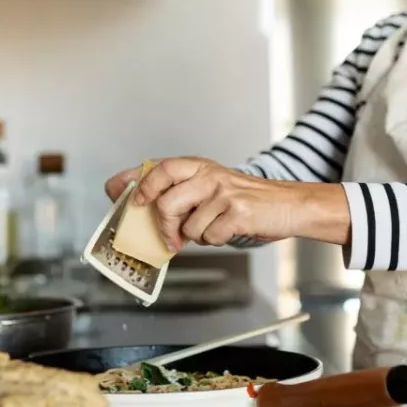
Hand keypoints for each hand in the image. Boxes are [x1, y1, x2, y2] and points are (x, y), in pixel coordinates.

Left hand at [105, 157, 341, 249]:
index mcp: (197, 166)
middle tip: (167, 238)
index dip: (134, 182)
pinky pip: (209, 236)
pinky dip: (214, 240)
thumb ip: (180, 192)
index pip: (157, 168)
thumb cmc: (245, 200)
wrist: (288, 205)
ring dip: (194, 236)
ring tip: (210, 229)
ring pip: (186, 225)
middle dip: (160, 224)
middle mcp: (207, 175)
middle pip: (164, 199)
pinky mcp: (237, 212)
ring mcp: (222, 192)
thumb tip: (141, 206)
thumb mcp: (210, 187)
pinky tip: (227, 231)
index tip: (118, 195)